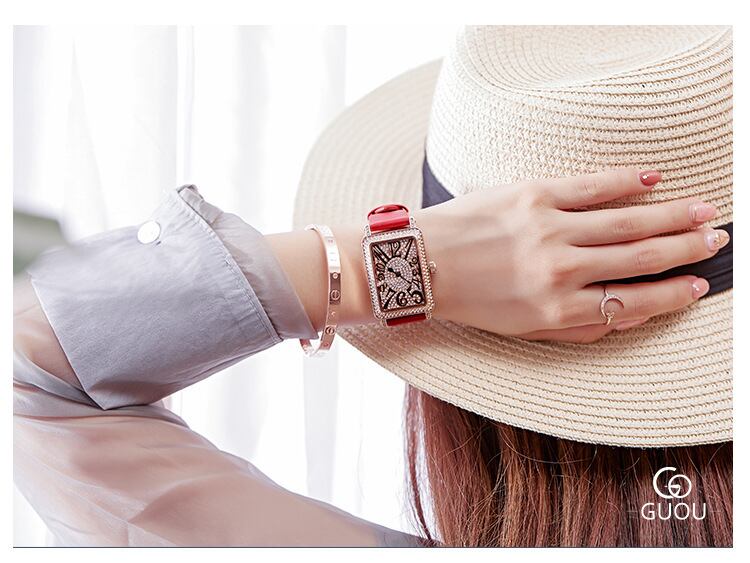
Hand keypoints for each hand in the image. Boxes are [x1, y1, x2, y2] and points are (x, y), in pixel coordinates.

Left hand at [412, 169, 729, 342]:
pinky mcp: (531, 195)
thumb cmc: (473, 300)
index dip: (672, 295)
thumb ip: (578, 327)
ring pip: (625, 222)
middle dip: (684, 249)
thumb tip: (631, 313)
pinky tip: (654, 180)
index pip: (632, 301)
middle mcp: (559, 271)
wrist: (420, 264)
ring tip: (703, 211)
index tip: (698, 285)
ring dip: (670, 216)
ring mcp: (548, 230)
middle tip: (716, 240)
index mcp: (557, 310)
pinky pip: (590, 187)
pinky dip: (626, 182)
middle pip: (639, 258)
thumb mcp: (523, 330)